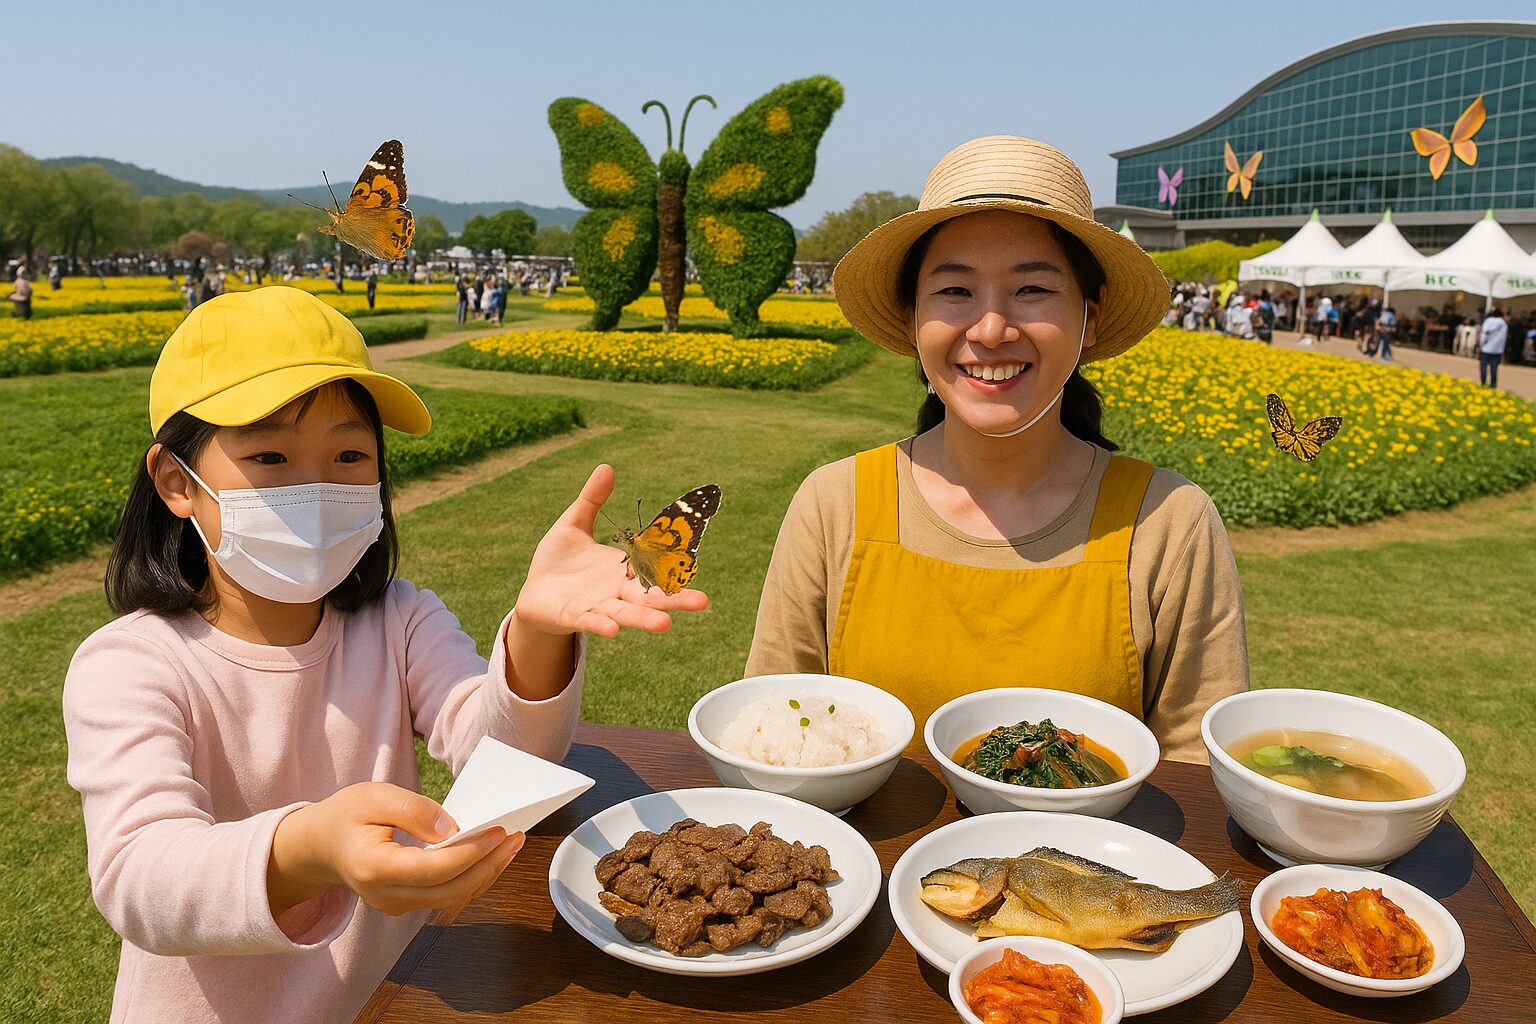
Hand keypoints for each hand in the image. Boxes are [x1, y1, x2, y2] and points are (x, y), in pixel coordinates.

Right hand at [269, 782, 523, 919]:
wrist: (318, 847)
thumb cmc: (346, 816)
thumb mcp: (373, 796)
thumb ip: (412, 809)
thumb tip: (453, 828)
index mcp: (375, 869)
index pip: (435, 868)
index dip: (471, 852)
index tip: (500, 831)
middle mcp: (386, 896)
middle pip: (451, 890)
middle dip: (489, 866)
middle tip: (517, 836)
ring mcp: (396, 905)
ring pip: (453, 897)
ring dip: (487, 873)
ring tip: (512, 843)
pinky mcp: (406, 903)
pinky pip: (446, 894)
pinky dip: (472, 876)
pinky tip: (491, 854)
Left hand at [512, 464, 708, 637]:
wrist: (533, 592)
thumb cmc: (556, 560)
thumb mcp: (574, 524)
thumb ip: (592, 500)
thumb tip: (606, 467)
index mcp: (622, 569)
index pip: (653, 568)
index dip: (673, 567)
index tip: (695, 566)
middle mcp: (616, 591)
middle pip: (650, 596)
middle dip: (675, 600)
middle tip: (703, 602)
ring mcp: (597, 606)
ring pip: (625, 614)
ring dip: (644, 620)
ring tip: (665, 625)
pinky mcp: (574, 616)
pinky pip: (590, 621)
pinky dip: (601, 624)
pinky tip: (612, 629)